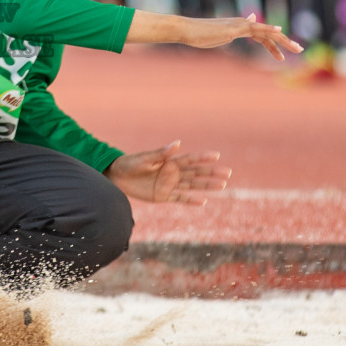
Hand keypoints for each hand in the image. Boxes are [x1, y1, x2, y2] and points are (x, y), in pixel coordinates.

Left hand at [105, 141, 230, 204]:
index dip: (203, 158)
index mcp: (168, 161)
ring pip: (192, 186)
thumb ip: (161, 154)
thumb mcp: (145, 158)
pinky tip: (204, 201)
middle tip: (228, 173)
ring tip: (222, 185)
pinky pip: (180, 199)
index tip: (217, 156)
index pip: (189, 160)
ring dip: (206, 186)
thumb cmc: (130, 164)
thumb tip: (177, 144)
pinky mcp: (163, 196)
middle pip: (196, 173)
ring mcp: (169, 185)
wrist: (117, 177)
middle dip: (211, 173)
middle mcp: (172, 173)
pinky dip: (191, 201)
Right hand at [180, 14, 302, 60]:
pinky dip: (268, 29)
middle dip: (285, 41)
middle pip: (269, 33)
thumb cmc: (199, 36)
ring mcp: (239, 25)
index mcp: (239, 27)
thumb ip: (230, 33)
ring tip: (297, 48)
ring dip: (283, 40)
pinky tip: (279, 30)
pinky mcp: (235, 28)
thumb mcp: (219, 37)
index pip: (261, 36)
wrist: (188, 30)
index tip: (282, 55)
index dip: (273, 45)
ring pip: (266, 31)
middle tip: (300, 49)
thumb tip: (239, 26)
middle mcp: (242, 23)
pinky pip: (255, 29)